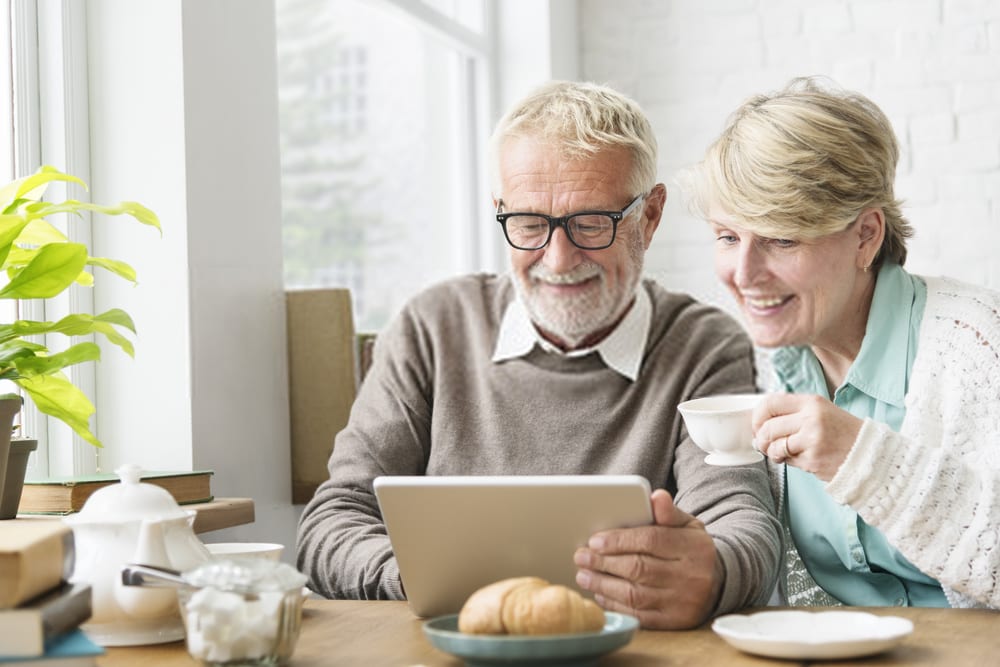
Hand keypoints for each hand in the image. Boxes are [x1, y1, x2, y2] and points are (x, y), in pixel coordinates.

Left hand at [573, 489, 721, 628]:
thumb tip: (656, 496)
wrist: (719, 582)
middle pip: (640, 569)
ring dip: (604, 585)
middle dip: (604, 563)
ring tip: (584, 575)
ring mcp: (683, 603)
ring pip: (635, 595)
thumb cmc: (691, 548)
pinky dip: (615, 605)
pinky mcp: (675, 623)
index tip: (594, 541)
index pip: (651, 541)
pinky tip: (600, 594)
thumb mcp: (687, 525)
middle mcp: (691, 577)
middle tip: (581, 556)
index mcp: (693, 547)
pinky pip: (639, 616)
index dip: (620, 540)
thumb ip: (668, 512)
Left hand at [752, 393, 863, 480]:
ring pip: (774, 446)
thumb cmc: (843, 433)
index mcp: (812, 402)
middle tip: (766, 444)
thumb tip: (760, 422)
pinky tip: (801, 459)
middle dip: (762, 439)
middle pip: (768, 427)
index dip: (757, 416)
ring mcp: (812, 439)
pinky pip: (788, 461)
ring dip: (772, 452)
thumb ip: (793, 413)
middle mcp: (811, 418)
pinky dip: (788, 462)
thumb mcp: (821, 412)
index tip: (758, 425)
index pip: (770, 403)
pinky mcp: (813, 460)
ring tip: (782, 453)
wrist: (871, 455)